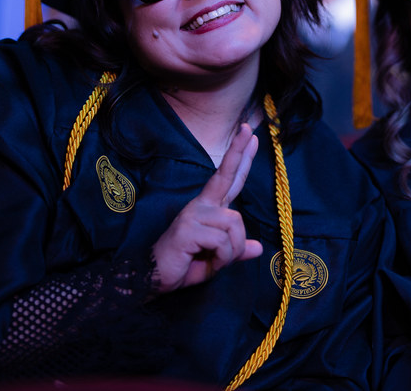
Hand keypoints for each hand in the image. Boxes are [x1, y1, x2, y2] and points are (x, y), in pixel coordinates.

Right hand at [151, 123, 263, 293]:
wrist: (153, 280)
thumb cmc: (184, 266)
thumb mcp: (217, 259)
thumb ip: (236, 250)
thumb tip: (258, 248)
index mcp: (209, 208)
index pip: (227, 178)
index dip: (239, 157)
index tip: (249, 136)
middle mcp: (201, 206)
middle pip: (226, 176)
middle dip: (239, 153)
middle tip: (250, 130)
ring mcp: (193, 215)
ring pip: (235, 225)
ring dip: (232, 250)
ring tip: (216, 261)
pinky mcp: (188, 228)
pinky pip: (223, 241)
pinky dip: (223, 258)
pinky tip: (208, 263)